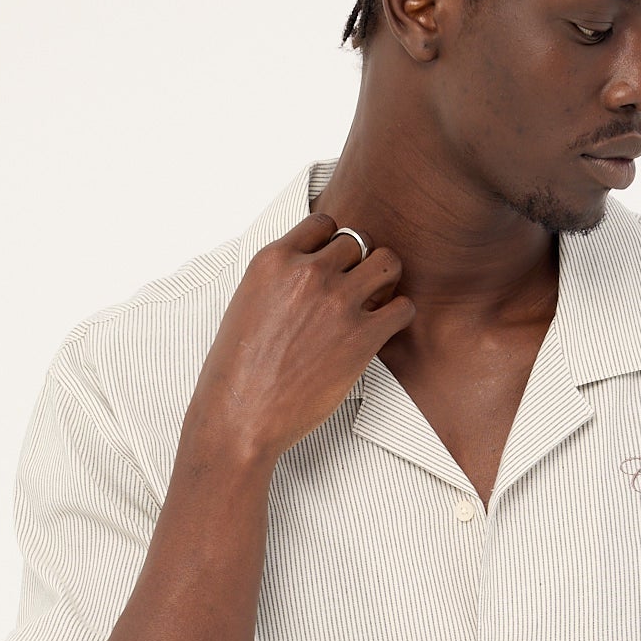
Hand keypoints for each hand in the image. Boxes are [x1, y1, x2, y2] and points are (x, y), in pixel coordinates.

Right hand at [188, 210, 413, 467]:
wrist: (240, 415)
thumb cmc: (237, 370)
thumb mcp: (247, 303)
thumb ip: (279, 279)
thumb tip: (307, 271)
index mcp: (273, 260)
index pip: (322, 224)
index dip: (332, 244)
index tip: (332, 266)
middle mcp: (307, 273)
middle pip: (358, 241)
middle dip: (359, 263)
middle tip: (355, 289)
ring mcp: (337, 302)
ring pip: (387, 262)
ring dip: (386, 280)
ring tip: (374, 302)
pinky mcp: (361, 336)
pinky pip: (403, 307)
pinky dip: (399, 314)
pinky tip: (383, 329)